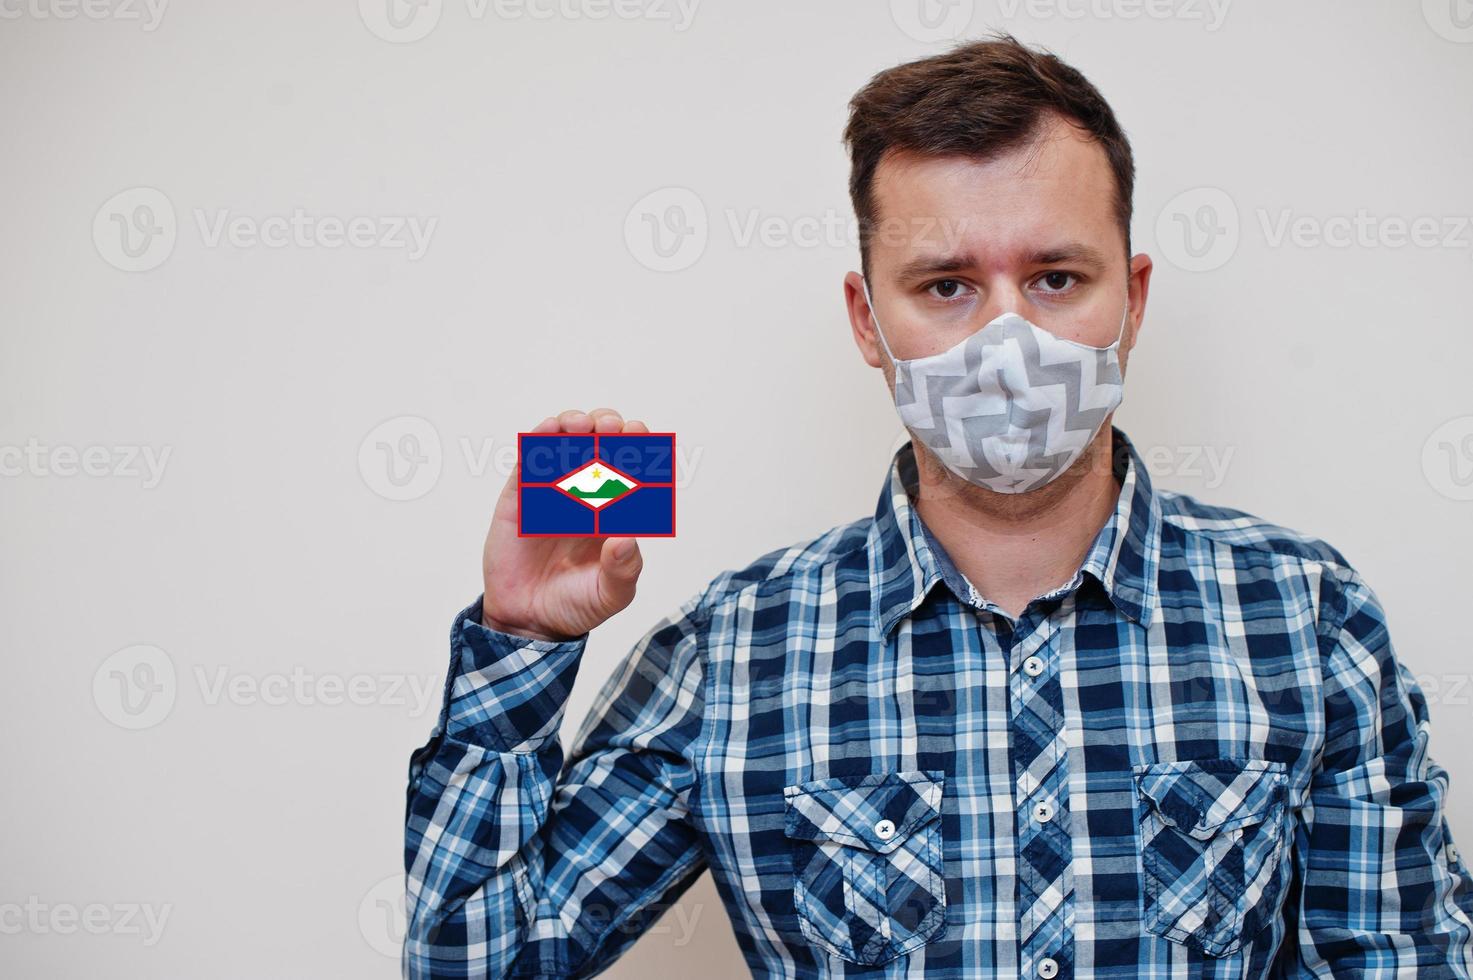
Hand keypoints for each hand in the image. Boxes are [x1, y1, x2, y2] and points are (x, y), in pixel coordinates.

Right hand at [480, 408, 647, 641]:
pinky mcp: (520, 497)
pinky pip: (528, 461)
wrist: (529, 622)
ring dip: (575, 425)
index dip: (638, 448)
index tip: (640, 436)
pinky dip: (539, 440)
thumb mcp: (611, 595)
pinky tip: (549, 429)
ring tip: (582, 425)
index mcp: (615, 512)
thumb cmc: (576, 604)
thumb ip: (624, 570)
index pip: (632, 469)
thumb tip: (626, 538)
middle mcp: (586, 495)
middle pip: (601, 445)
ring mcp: (552, 492)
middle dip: (609, 427)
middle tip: (612, 428)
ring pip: (565, 444)